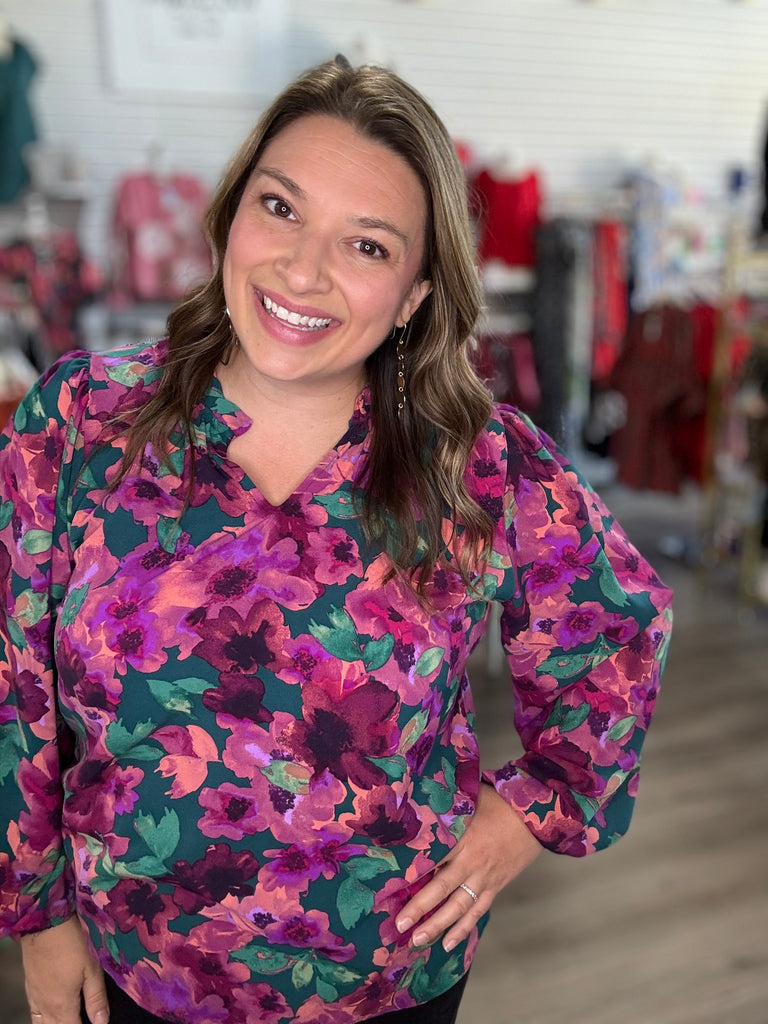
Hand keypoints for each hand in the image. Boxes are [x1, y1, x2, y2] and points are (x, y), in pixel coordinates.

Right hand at [20, 916, 108, 1023]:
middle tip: (84, 1017)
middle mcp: (46, 1007)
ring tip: (71, 1016)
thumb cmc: (72, 944)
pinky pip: (34, 1014)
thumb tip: (102, 1023)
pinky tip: (53, 1011)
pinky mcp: (29, 987)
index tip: (95, 1023)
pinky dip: (44, 1019)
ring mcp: (35, 998)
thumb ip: (96, 998)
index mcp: (62, 1005)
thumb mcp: (91, 969)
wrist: (45, 925)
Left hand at [395, 783, 541, 951]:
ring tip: (418, 940)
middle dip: (419, 908)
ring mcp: (484, 878)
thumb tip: (420, 805)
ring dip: (438, 925)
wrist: (534, 817)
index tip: (390, 887)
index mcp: (462, 837)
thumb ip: (447, 808)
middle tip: (400, 925)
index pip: (432, 858)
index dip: (412, 873)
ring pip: (459, 907)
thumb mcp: (469, 799)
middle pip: (441, 888)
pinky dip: (464, 928)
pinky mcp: (495, 886)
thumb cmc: (499, 803)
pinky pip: (477, 911)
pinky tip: (448, 943)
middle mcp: (471, 862)